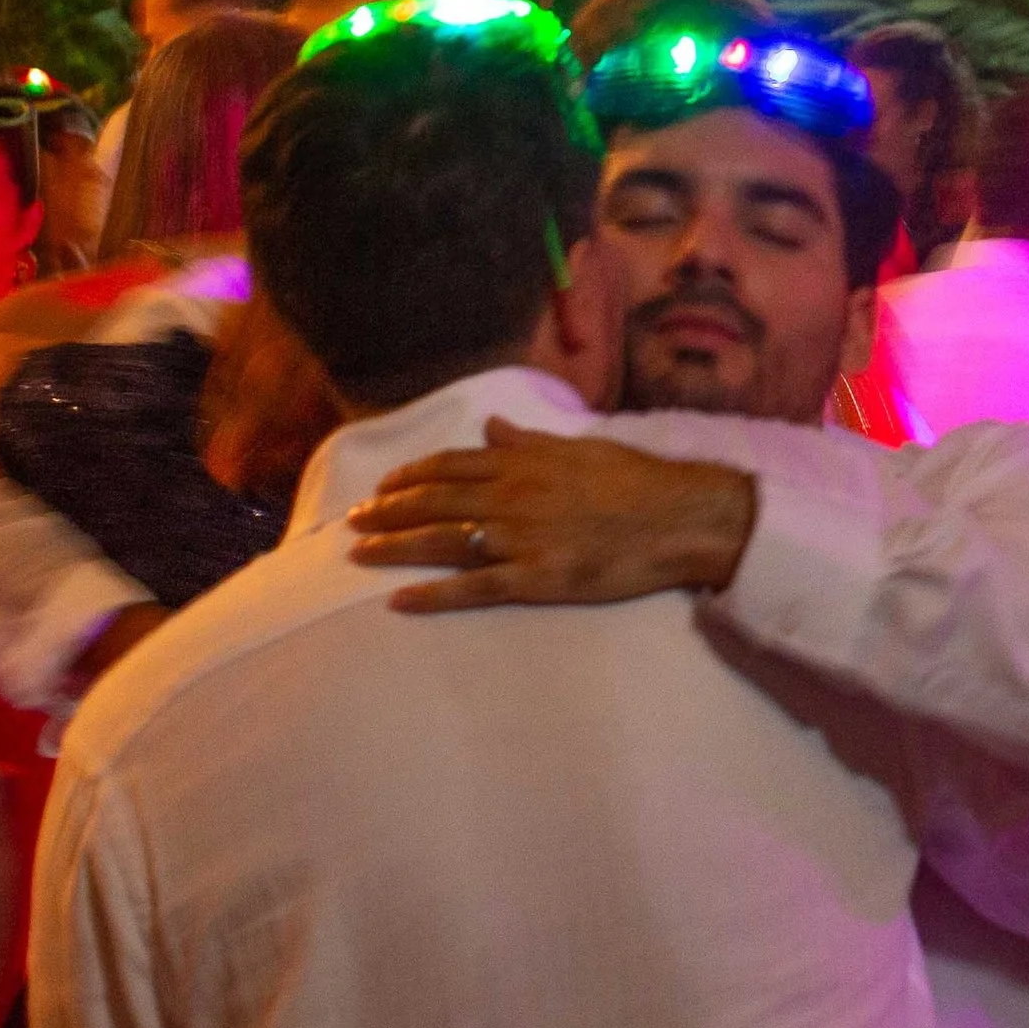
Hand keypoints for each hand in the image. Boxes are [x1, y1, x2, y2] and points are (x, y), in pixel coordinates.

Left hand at [348, 418, 758, 613]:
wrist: (675, 517)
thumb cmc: (634, 480)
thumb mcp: (579, 447)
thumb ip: (529, 441)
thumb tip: (493, 427)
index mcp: (521, 462)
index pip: (450, 465)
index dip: (411, 475)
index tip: (383, 486)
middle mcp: (510, 496)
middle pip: (434, 501)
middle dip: (388, 511)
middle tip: (353, 521)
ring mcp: (518, 539)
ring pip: (442, 541)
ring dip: (395, 546)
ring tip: (360, 553)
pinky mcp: (533, 579)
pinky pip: (472, 588)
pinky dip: (433, 594)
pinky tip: (400, 600)